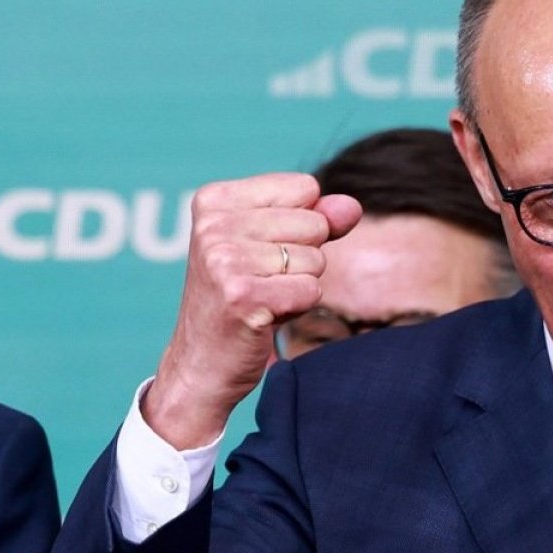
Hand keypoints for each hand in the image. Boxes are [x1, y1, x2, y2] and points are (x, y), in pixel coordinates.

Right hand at [144, 173, 361, 448]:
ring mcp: (224, 259)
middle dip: (302, 258)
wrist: (200, 364)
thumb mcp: (272, 246)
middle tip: (260, 281)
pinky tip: (264, 316)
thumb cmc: (240, 299)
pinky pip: (312, 290)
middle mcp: (213, 224)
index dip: (300, 226)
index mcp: (215, 199)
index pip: (305, 188)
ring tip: (260, 298)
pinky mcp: (242, 296)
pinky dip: (298, 307)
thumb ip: (317, 219)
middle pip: (315, 223)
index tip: (260, 252)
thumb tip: (352, 206)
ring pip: (315, 259)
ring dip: (298, 286)